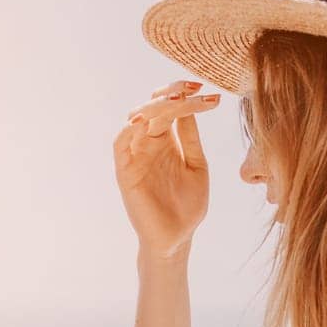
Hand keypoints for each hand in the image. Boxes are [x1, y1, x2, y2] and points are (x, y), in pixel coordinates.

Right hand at [113, 78, 220, 257]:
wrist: (177, 238)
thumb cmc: (187, 205)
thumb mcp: (197, 164)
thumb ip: (190, 137)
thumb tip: (190, 105)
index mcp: (166, 141)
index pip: (170, 108)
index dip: (184, 94)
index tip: (205, 88)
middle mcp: (148, 144)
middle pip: (154, 108)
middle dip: (171, 94)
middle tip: (192, 88)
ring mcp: (135, 156)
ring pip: (137, 119)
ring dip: (154, 106)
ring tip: (176, 100)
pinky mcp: (124, 172)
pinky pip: (120, 144)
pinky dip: (130, 129)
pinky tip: (146, 120)